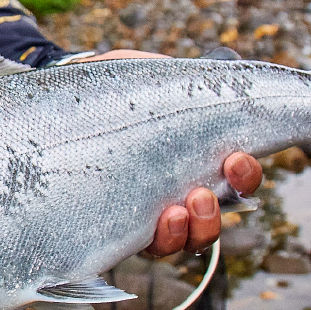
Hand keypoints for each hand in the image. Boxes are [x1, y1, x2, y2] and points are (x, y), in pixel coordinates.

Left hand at [70, 49, 263, 256]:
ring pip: (179, 242)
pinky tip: (159, 220)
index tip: (237, 158)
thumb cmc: (116, 90)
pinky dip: (158, 239)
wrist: (67, 94)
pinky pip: (139, 245)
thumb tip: (223, 64)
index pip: (231, 184)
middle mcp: (172, 195)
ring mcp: (142, 215)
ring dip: (189, 230)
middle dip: (215, 213)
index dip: (243, 178)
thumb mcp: (155, 80)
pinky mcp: (110, 225)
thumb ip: (188, 82)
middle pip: (208, 224)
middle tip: (203, 192)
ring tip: (180, 209)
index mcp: (192, 163)